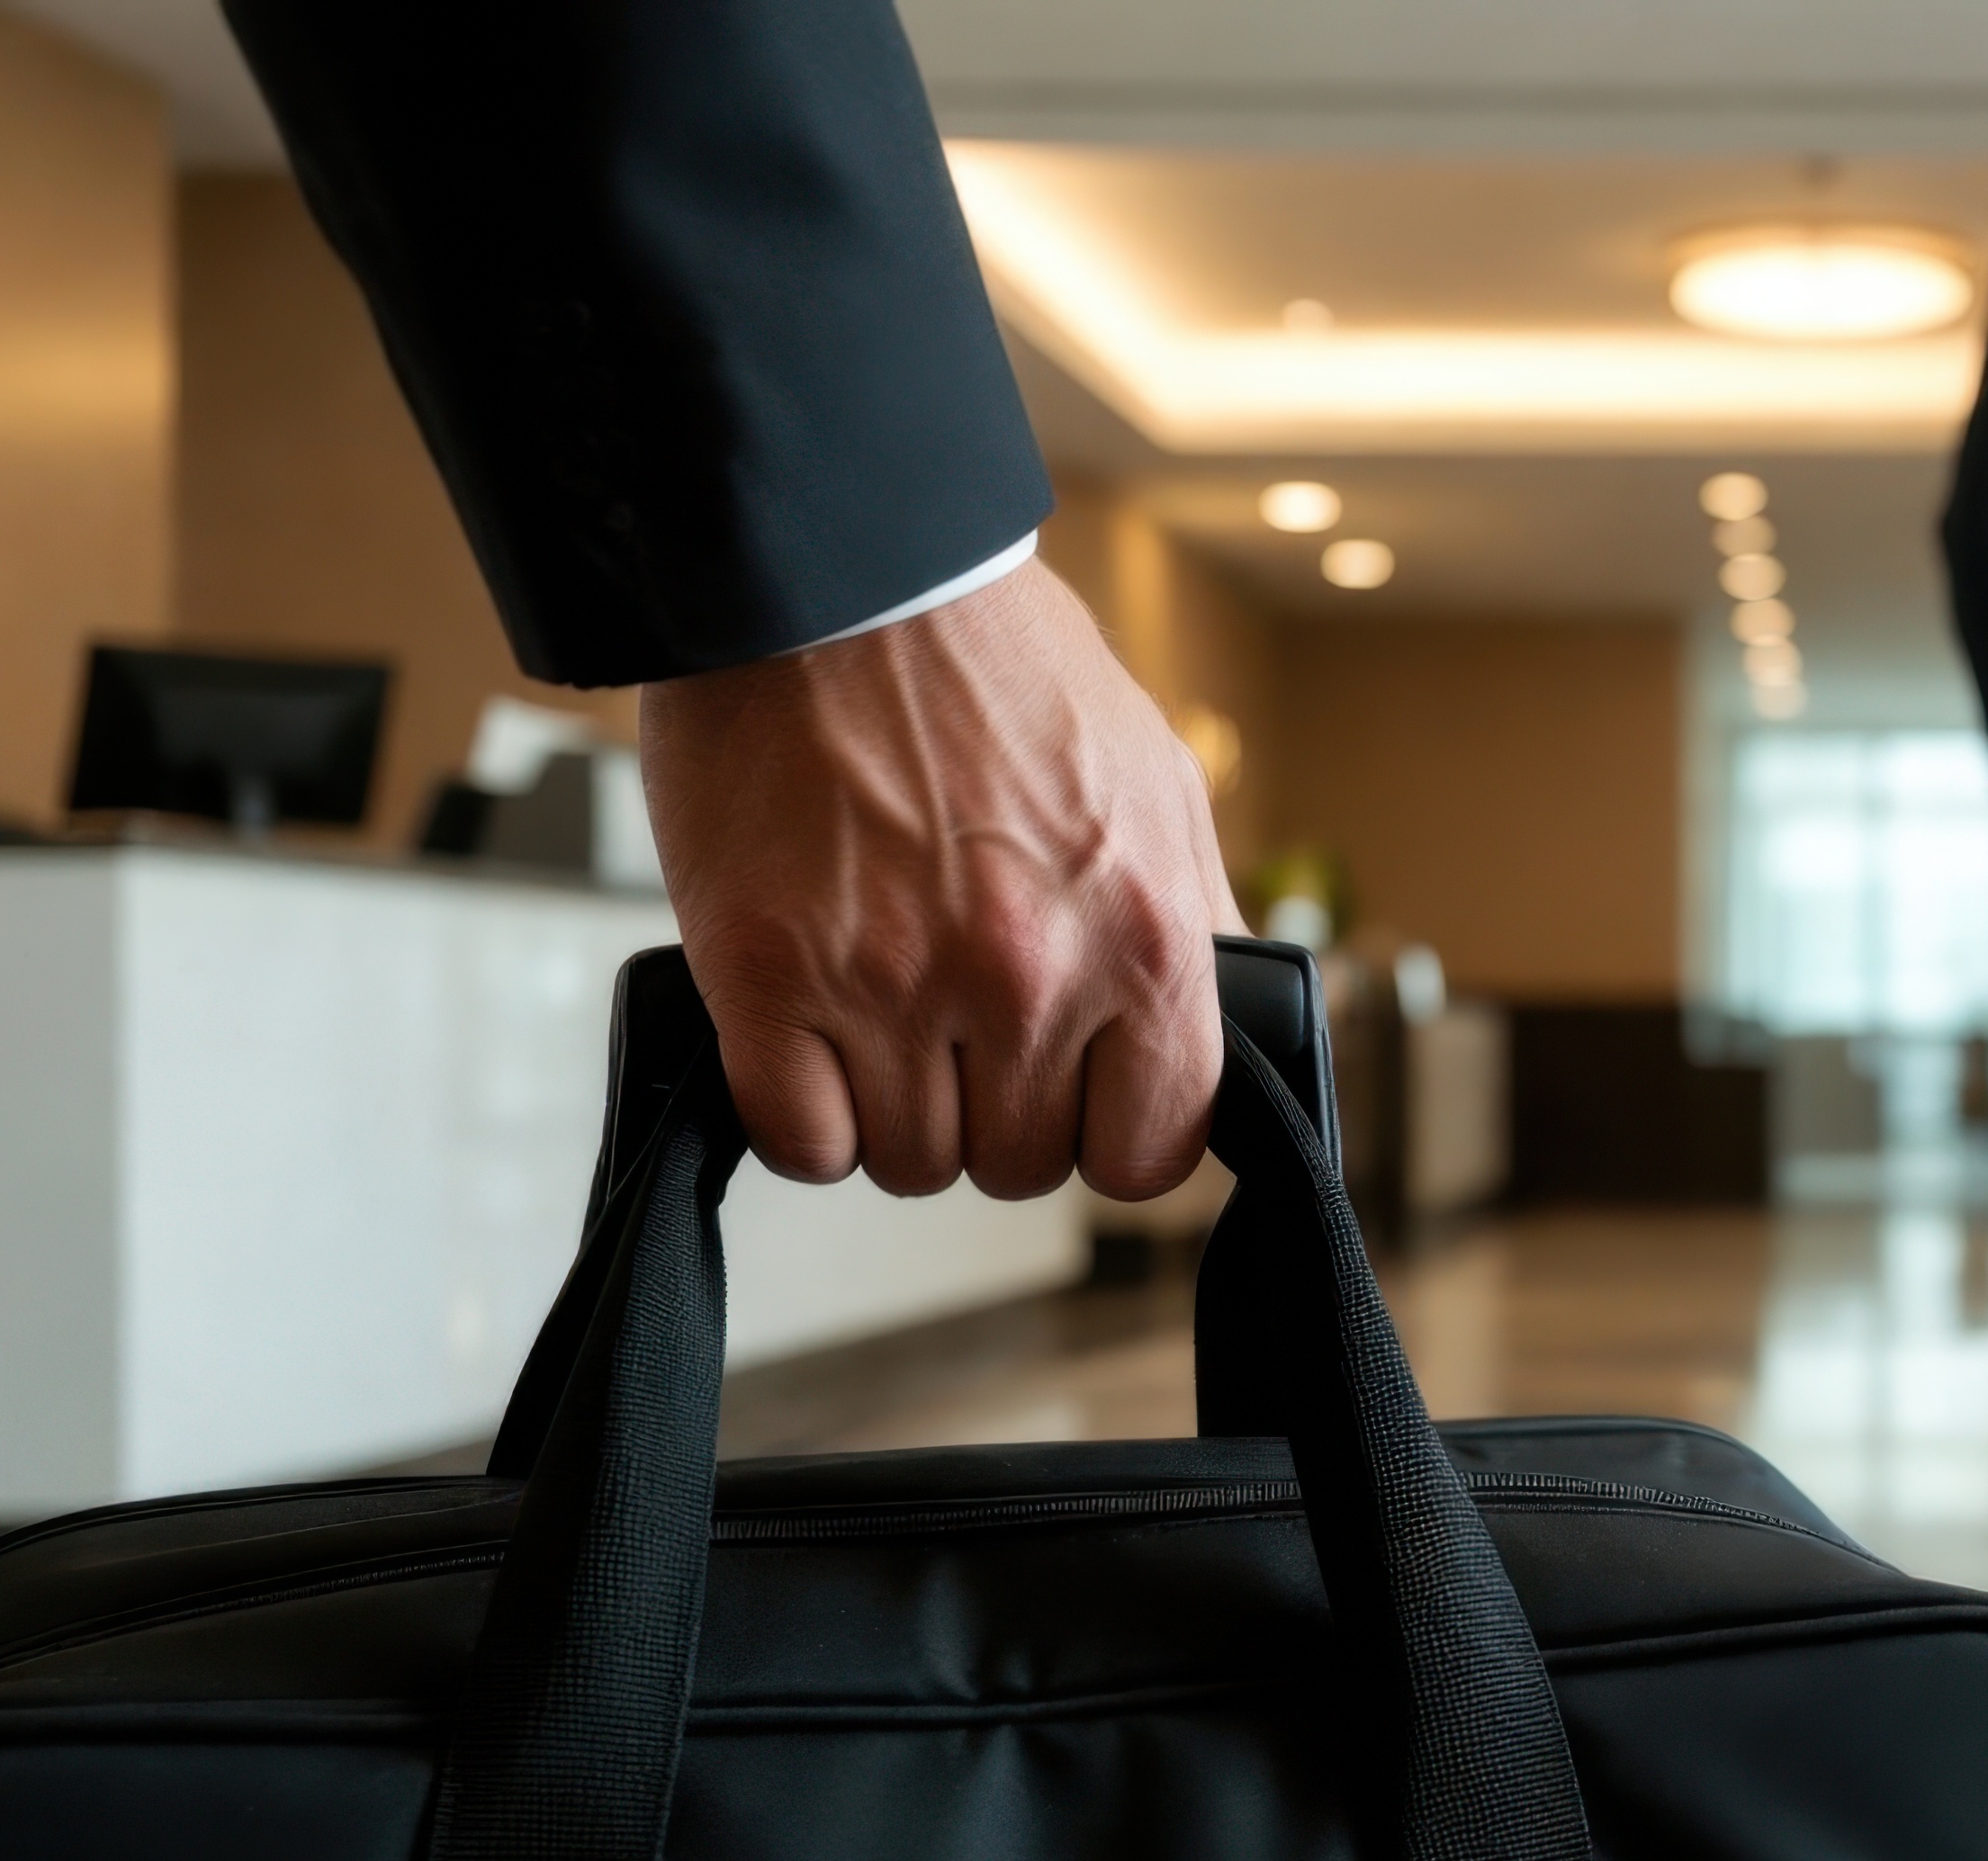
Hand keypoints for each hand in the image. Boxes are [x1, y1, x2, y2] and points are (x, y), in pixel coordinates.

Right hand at [639, 557, 1242, 1201]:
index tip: (1075, 1091)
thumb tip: (1220, 1025)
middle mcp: (1029, 974)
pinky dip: (804, 1113)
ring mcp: (894, 983)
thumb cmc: (994, 661)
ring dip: (894, 1107)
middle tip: (959, 1018)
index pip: (1152, 1149)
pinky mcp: (767, 976)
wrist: (839, 571)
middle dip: (991, 1108)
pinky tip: (810, 1034)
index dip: (1107, 1131)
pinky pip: (801, 1141)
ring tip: (883, 1002)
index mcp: (1142, 935)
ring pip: (908, 1162)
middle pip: (1017, 1163)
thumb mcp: (1155, 781)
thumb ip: (1192, 920)